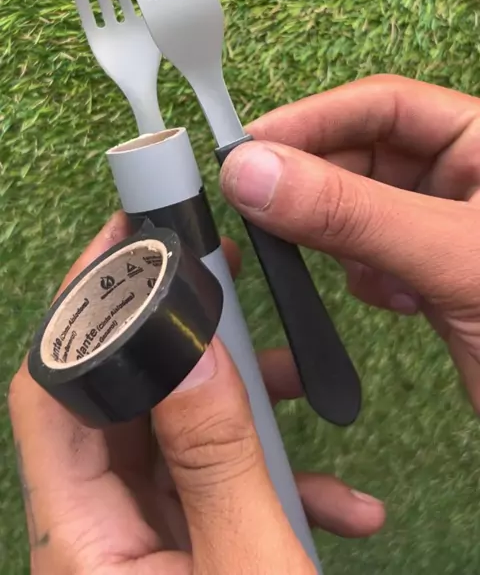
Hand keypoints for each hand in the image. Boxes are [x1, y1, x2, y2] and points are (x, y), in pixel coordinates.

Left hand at [9, 213, 383, 574]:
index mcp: (81, 543)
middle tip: (226, 280)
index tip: (130, 237)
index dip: (81, 301)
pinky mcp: (181, 556)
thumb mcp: (248, 570)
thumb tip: (192, 343)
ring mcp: (139, 547)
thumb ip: (216, 459)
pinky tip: (340, 502)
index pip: (50, 390)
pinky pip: (212, 492)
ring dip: (244, 412)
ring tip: (306, 387)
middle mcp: (94, 538)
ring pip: (176, 441)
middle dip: (184, 341)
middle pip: (119, 402)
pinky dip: (271, 481)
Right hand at [220, 75, 479, 411]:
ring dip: (338, 233)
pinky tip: (388, 295)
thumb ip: (353, 214)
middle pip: (367, 153)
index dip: (314, 120)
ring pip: (365, 207)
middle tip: (258, 203)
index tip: (250, 148)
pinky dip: (365, 273)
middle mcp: (469, 176)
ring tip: (327, 257)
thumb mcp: (454, 258)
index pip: (385, 105)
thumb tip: (255, 172)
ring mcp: (452, 227)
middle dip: (316, 181)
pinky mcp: (440, 276)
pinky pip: (377, 253)